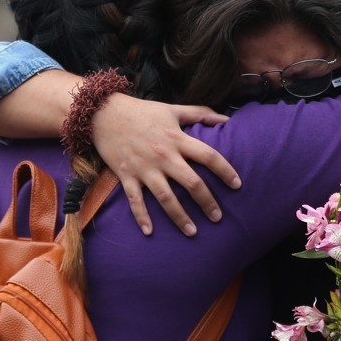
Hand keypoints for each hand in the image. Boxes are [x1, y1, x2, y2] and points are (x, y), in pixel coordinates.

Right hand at [91, 94, 240, 235]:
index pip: (208, 156)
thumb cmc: (141, 111)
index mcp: (177, 139)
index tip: (237, 185)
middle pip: (191, 183)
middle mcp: (163, 156)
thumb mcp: (172, 109)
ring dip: (180, 216)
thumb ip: (200, 113)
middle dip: (207, 202)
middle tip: (218, 217)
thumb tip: (226, 118)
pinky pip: (135, 200)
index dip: (225, 171)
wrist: (103, 113)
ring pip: (166, 198)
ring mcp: (144, 168)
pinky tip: (149, 232)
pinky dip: (142, 217)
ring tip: (192, 232)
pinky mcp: (127, 176)